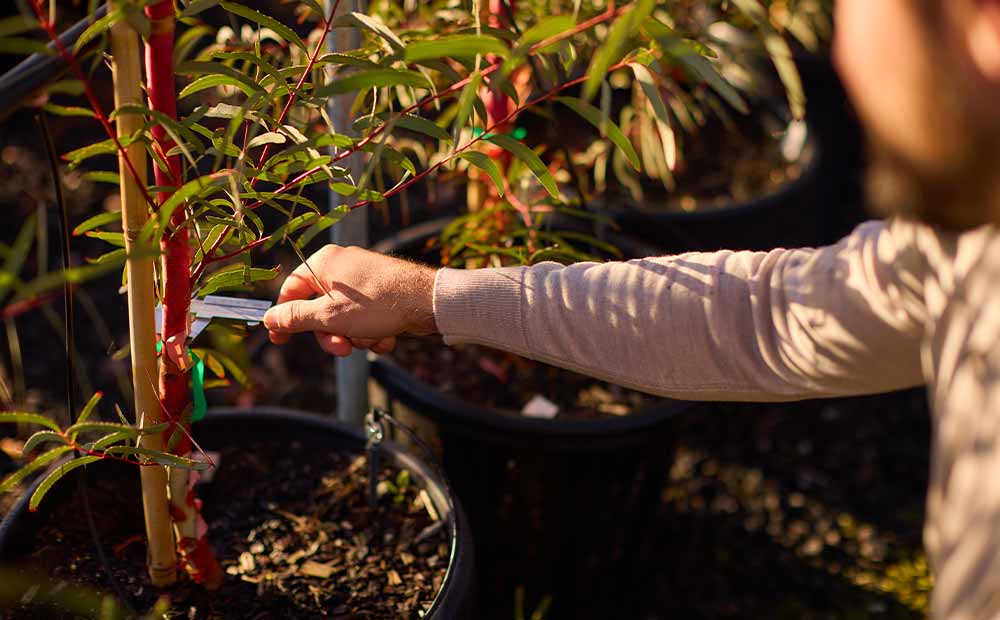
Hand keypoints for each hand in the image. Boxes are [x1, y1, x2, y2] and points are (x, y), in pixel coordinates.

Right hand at [263, 245, 437, 355]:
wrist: (428, 302)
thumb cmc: (378, 304)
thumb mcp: (329, 316)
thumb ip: (295, 318)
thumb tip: (269, 319)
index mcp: (324, 262)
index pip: (291, 290)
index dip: (284, 318)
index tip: (280, 341)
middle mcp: (342, 266)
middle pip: (320, 309)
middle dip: (332, 334)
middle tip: (343, 348)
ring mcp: (363, 279)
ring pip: (344, 318)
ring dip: (355, 337)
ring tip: (373, 339)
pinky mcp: (381, 292)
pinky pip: (365, 317)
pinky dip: (372, 332)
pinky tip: (387, 337)